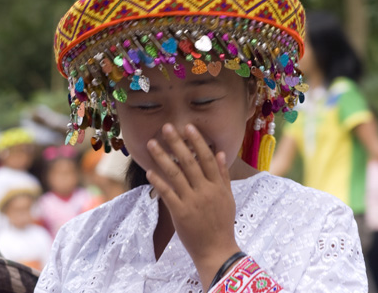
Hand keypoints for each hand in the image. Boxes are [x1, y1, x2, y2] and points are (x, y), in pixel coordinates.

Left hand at [146, 123, 240, 288]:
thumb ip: (223, 175)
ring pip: (176, 174)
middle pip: (190, 161)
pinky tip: (149, 171)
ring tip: (151, 143)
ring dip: (162, 157)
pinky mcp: (180, 213)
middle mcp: (206, 191)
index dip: (198, 141)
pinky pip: (167, 193)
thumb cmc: (222, 223)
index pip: (207, 158)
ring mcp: (193, 202)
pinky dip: (158, 181)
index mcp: (218, 186)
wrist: (217, 251)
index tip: (188, 126)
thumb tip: (221, 153)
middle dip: (177, 143)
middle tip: (166, 127)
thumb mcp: (228, 198)